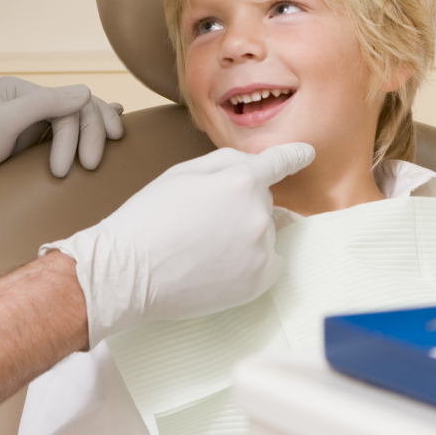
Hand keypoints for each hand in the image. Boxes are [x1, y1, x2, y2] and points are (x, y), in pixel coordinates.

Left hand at [0, 76, 123, 231]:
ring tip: (101, 157)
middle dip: (91, 134)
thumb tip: (87, 93)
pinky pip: (71, 133)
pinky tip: (112, 131)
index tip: (62, 170)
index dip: (76, 133)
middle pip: (79, 109)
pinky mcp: (35, 144)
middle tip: (91, 166)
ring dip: (94, 136)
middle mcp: (30, 102)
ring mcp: (34, 123)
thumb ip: (42, 104)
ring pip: (80, 120)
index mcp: (20, 90)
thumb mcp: (0, 124)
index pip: (67, 103)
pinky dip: (91, 132)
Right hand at [41, 143, 315, 346]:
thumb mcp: (182, 172)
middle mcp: (259, 213)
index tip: (306, 153)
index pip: (279, 162)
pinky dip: (254, 263)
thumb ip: (225, 163)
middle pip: (263, 203)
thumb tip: (254, 165)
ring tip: (205, 248)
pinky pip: (270, 265)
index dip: (294, 155)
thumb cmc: (148, 217)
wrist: (128, 270)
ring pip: (264, 234)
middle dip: (242, 206)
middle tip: (203, 222)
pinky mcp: (257, 281)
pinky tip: (222, 266)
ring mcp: (260, 249)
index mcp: (241, 180)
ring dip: (245, 236)